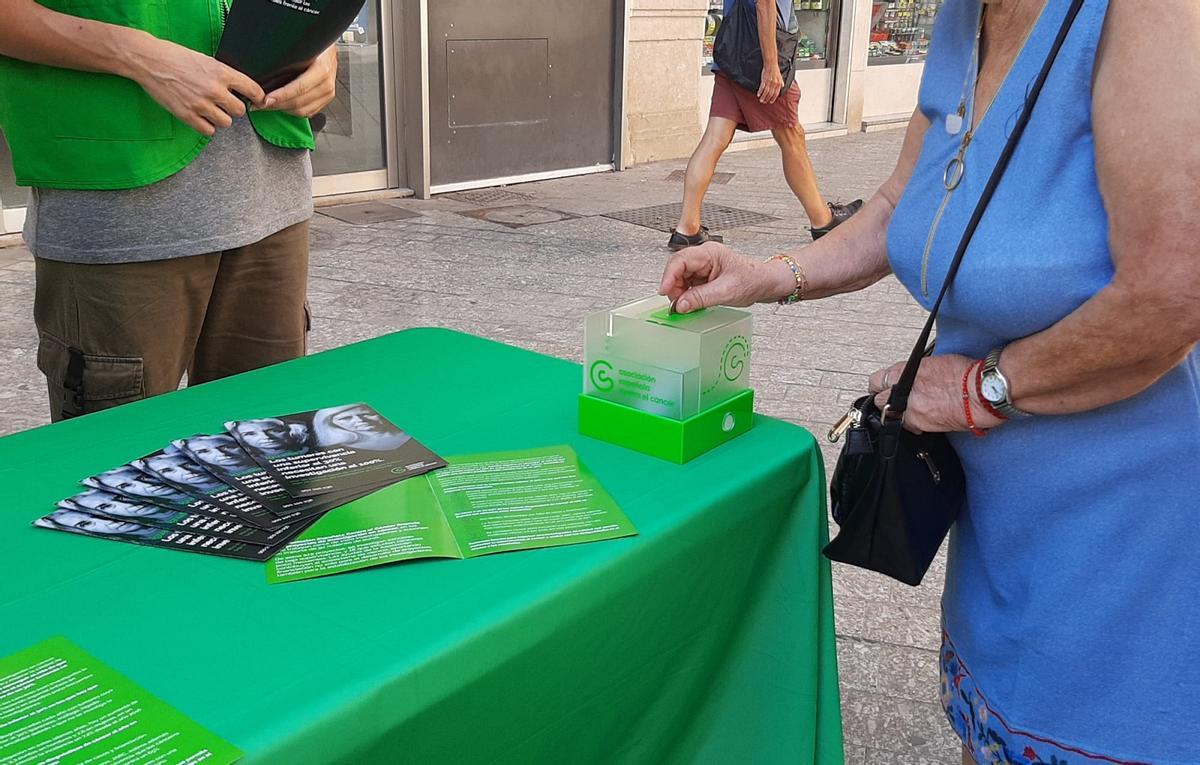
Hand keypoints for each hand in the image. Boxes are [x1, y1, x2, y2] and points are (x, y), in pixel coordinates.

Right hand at [128, 37, 265, 135]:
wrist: (149, 60)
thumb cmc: (176, 56)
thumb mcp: (205, 60)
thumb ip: (223, 75)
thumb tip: (238, 88)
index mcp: (221, 73)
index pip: (252, 90)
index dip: (257, 97)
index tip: (258, 101)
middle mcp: (214, 90)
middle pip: (240, 110)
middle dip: (233, 108)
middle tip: (224, 103)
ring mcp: (201, 104)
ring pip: (226, 122)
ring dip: (221, 118)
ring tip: (210, 109)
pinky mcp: (187, 115)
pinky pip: (209, 131)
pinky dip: (207, 126)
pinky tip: (201, 116)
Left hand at [264, 46, 337, 116]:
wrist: (327, 45)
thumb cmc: (314, 44)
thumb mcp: (302, 45)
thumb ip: (288, 55)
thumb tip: (264, 63)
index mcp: (322, 68)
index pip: (300, 87)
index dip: (281, 95)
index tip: (266, 99)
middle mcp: (327, 83)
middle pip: (300, 102)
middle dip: (278, 105)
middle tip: (260, 103)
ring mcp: (328, 93)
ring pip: (303, 110)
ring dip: (283, 109)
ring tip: (267, 105)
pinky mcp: (325, 99)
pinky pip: (308, 112)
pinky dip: (293, 111)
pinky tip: (281, 105)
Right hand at [659, 242, 794, 312]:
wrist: (766, 283)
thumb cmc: (753, 280)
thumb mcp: (727, 291)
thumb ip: (701, 298)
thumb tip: (680, 305)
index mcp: (709, 253)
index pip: (680, 260)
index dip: (669, 277)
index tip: (664, 292)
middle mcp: (704, 257)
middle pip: (677, 269)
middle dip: (674, 287)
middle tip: (677, 304)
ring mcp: (703, 267)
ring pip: (680, 279)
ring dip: (680, 293)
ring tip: (687, 305)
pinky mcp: (704, 277)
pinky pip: (688, 285)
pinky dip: (687, 296)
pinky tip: (692, 304)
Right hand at [757, 65, 783, 103]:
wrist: (771, 64)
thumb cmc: (775, 70)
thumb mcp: (780, 76)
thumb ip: (782, 82)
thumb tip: (783, 86)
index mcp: (779, 84)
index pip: (776, 93)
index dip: (773, 98)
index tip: (771, 101)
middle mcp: (775, 84)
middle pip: (770, 94)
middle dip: (767, 99)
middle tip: (764, 102)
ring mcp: (769, 82)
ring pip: (766, 92)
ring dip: (763, 97)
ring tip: (761, 100)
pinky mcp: (764, 80)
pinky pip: (762, 88)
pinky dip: (760, 92)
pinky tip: (758, 94)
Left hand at [867, 355, 1004, 434]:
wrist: (982, 392)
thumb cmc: (966, 374)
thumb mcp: (935, 362)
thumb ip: (917, 371)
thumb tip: (913, 375)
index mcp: (904, 372)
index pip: (876, 380)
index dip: (879, 385)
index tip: (882, 387)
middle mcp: (903, 391)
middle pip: (879, 401)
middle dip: (886, 401)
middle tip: (895, 401)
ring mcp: (911, 410)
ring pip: (892, 417)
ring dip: (900, 414)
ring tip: (916, 409)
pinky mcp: (922, 425)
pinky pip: (911, 426)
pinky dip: (916, 423)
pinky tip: (927, 417)